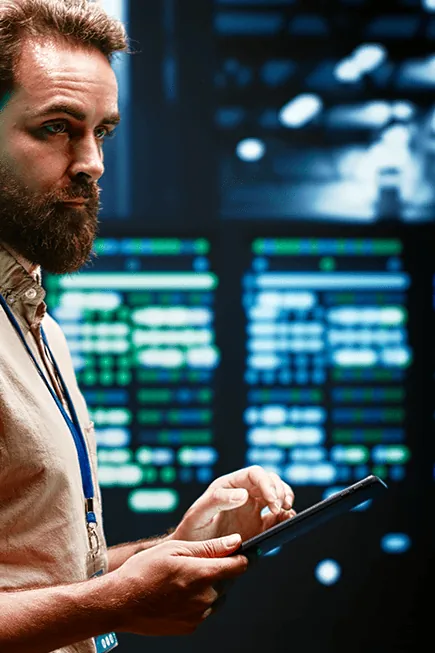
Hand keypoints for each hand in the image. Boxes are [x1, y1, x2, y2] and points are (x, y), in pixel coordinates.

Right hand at [112, 534, 247, 635]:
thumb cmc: (144, 570)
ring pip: (217, 596)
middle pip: (229, 580)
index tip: (243, 550)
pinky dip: (198, 600)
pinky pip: (204, 610)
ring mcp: (199, 615)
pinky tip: (179, 593)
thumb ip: (210, 547)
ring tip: (184, 578)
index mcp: (204, 575)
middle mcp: (206, 598)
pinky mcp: (190, 627)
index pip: (240, 565)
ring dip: (209, 586)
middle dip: (220, 569)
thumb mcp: (176, 549)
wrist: (121, 602)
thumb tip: (236, 542)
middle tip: (197, 562)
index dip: (243, 555)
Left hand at [171, 465, 295, 543]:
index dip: (267, 483)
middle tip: (280, 507)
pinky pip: (277, 516)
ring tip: (286, 511)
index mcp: (229, 486)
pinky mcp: (259, 526)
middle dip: (279, 491)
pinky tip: (286, 520)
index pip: (254, 474)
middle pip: (270, 481)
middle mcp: (244, 494)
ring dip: (285, 498)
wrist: (191, 556)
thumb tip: (243, 494)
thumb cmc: (191, 532)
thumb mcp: (198, 515)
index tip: (272, 500)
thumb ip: (217, 501)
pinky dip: (286, 516)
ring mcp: (253, 510)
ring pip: (277, 494)